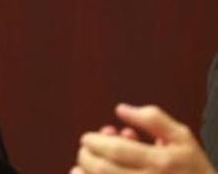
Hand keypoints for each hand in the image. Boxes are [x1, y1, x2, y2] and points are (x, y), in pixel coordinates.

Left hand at [71, 104, 215, 173]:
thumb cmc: (192, 167)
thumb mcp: (181, 138)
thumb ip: (152, 119)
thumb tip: (121, 109)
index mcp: (162, 162)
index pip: (117, 150)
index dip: (96, 142)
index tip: (87, 138)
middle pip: (104, 170)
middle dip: (86, 156)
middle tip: (84, 149)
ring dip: (84, 173)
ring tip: (83, 164)